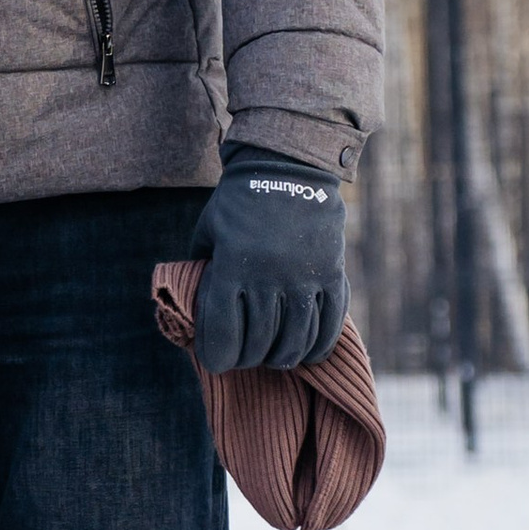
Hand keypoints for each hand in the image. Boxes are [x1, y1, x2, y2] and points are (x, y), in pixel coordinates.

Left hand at [189, 153, 347, 374]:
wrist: (287, 167)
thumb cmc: (238, 203)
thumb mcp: (209, 231)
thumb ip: (203, 270)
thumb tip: (197, 310)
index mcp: (231, 266)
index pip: (222, 332)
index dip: (217, 356)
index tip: (217, 362)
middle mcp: (267, 276)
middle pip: (259, 343)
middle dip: (249, 360)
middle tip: (246, 359)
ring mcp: (302, 276)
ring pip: (294, 340)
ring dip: (283, 358)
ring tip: (275, 358)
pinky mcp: (331, 273)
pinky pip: (329, 323)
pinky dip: (318, 346)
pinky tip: (308, 353)